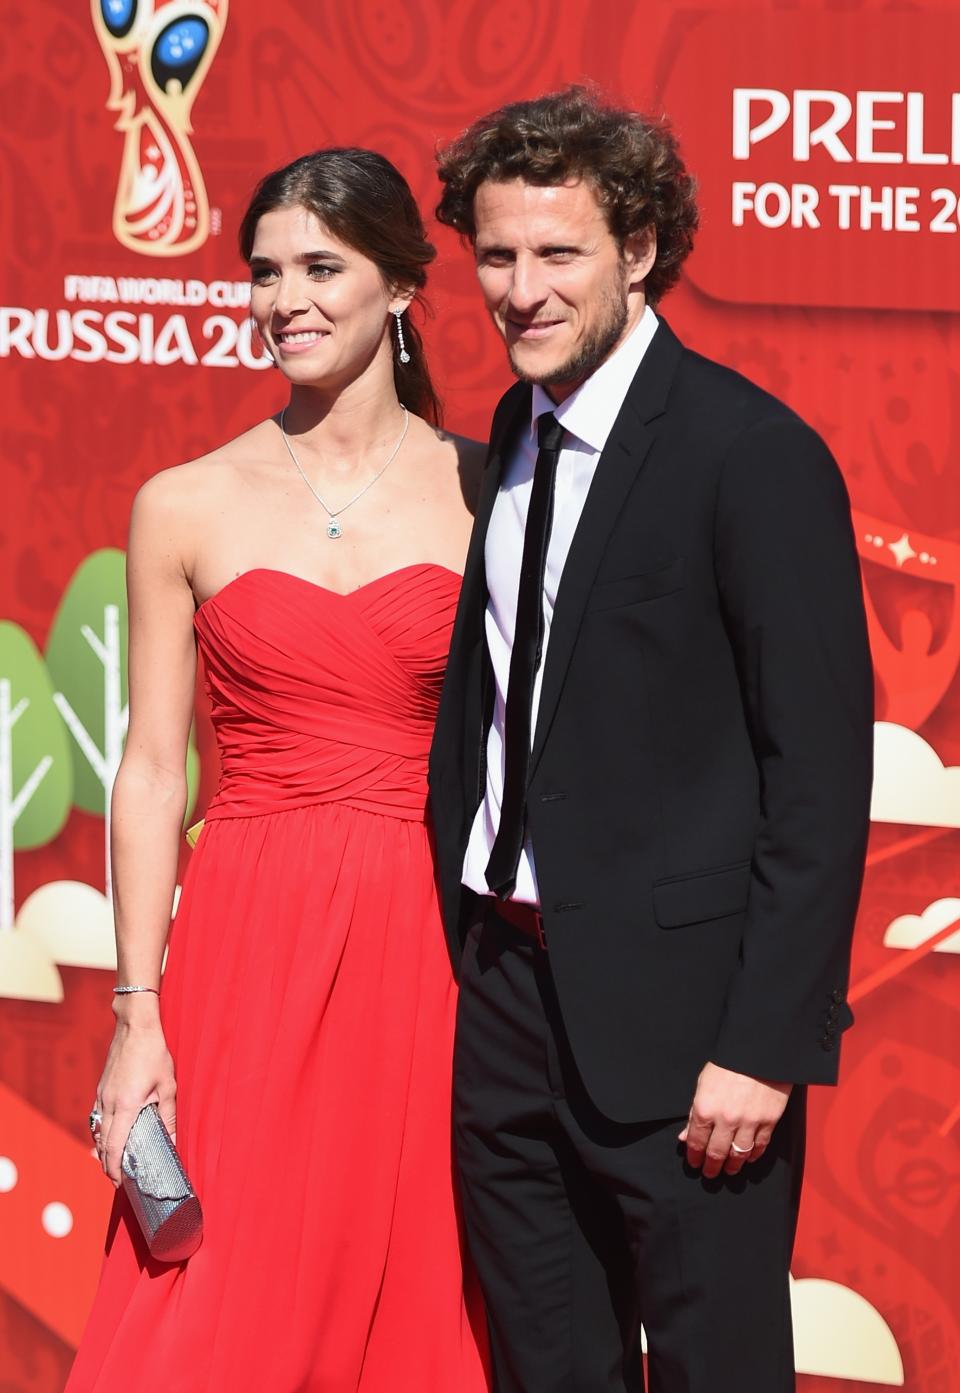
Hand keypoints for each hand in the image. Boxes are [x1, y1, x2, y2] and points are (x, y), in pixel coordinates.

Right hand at [93, 996, 175, 1184]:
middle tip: (118, 1179)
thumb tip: (172, 1143)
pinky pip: (97, 1117)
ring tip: (114, 1162)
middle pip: (102, 1144)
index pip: (114, 1147)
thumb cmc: (154, 1054)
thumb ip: (168, 1117)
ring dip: (103, 1150)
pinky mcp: (101, 1088)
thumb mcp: (168, 1086)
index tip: (119, 1183)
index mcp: (126, 1106)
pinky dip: (101, 1132)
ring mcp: (102, 1096)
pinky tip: (109, 1136)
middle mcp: (109, 1103)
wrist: (135, 1026)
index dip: (114, 1169)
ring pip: (97, 1131)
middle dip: (107, 1165)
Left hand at [679, 1062, 791, 1177]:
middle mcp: (726, 1119)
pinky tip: (748, 1158)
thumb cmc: (728, 1063)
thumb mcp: (703, 1084)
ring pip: (738, 1155)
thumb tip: (685, 1137)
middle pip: (717, 1153)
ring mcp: (749, 1122)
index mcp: (705, 1108)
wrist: (759, 1051)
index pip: (696, 1142)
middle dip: (711, 1167)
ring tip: (729, 1170)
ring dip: (732, 1166)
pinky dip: (753, 1156)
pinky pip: (759, 1146)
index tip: (694, 1163)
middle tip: (710, 1173)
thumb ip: (693, 1113)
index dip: (694, 1156)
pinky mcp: (769, 1121)